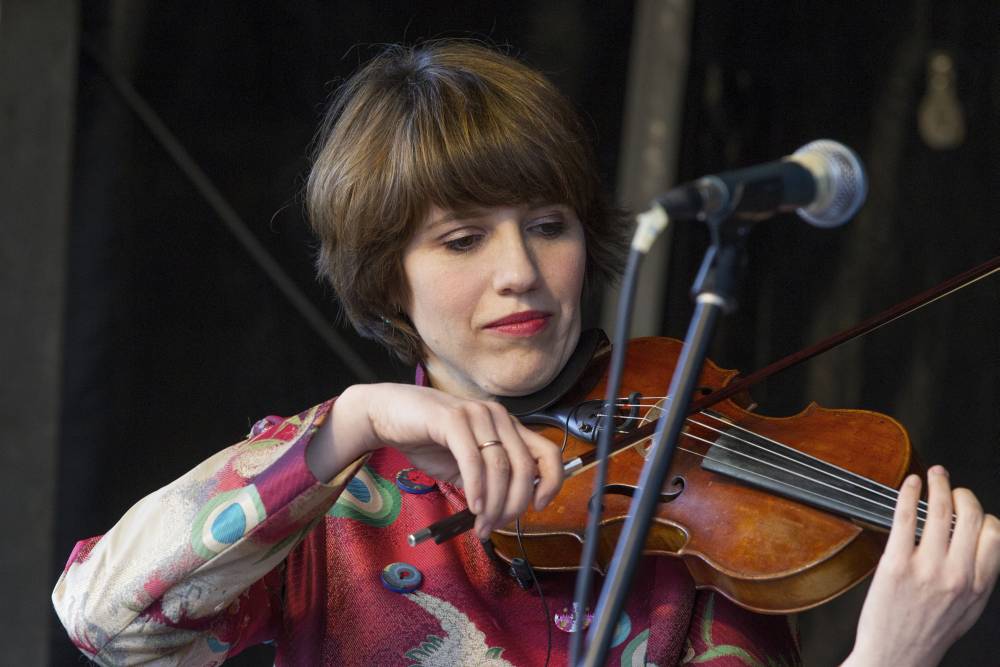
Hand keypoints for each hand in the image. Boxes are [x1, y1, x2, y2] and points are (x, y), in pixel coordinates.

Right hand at [311, 383, 563, 539]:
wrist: (387, 415)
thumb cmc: (427, 439)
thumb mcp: (466, 464)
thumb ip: (489, 479)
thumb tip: (510, 508)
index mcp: (507, 425)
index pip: (548, 452)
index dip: (552, 482)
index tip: (538, 506)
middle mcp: (498, 416)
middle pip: (525, 467)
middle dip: (514, 504)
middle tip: (497, 526)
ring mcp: (477, 414)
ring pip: (501, 467)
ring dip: (494, 504)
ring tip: (481, 525)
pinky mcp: (453, 419)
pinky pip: (474, 460)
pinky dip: (477, 488)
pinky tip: (473, 507)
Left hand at [844, 466, 999, 665]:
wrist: (893, 657)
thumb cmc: (926, 633)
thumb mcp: (967, 611)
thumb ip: (977, 579)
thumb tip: (982, 546)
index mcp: (977, 586)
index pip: (994, 535)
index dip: (984, 515)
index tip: (972, 509)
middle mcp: (956, 576)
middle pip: (971, 516)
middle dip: (963, 493)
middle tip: (952, 486)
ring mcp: (926, 569)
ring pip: (939, 511)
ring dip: (938, 484)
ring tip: (935, 475)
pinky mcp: (895, 565)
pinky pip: (905, 517)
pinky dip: (909, 493)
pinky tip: (910, 482)